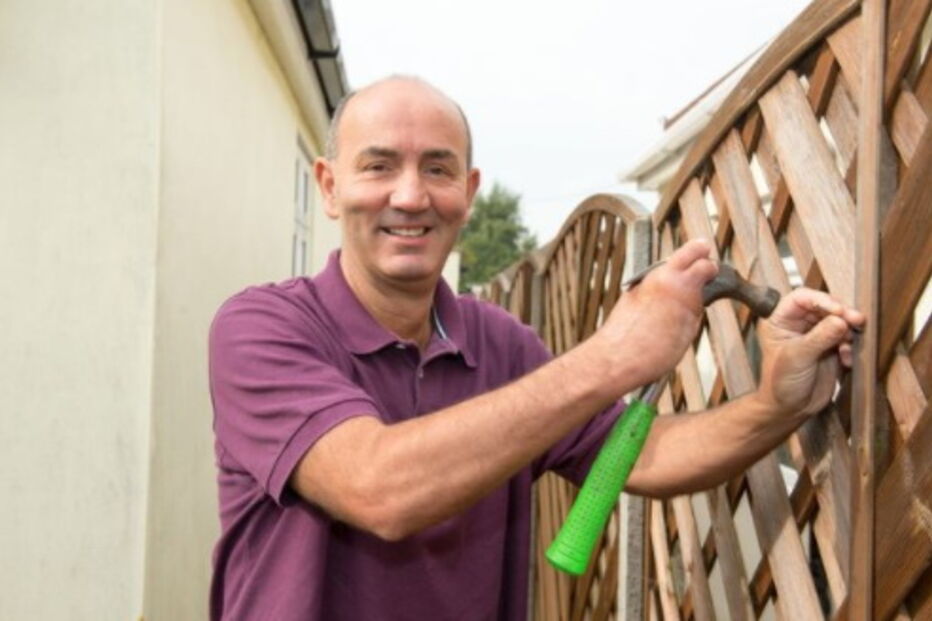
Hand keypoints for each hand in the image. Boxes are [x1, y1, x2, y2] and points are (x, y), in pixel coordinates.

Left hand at [595, 239, 717, 385]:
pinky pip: (651, 280)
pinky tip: (664, 299)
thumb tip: (697, 299)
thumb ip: (694, 308)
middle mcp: (661, 277)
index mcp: (682, 286)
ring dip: (677, 271)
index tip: (715, 274)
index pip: (705, 264)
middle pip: (687, 251)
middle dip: (698, 252)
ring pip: (666, 265)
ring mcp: (644, 282)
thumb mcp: (688, 332)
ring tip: (685, 286)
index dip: (713, 270)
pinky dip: (660, 284)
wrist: (616, 358)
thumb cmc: (650, 352)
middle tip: (705, 257)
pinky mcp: (631, 291)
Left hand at [756, 288, 864, 416]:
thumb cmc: (780, 383)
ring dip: (848, 329)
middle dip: (841, 313)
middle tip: (856, 320)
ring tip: (850, 342)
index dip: (821, 299)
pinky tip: (847, 359)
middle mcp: (798, 324)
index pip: (801, 298)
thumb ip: (819, 337)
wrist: (789, 409)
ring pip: (838, 320)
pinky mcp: (830, 348)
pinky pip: (846, 338)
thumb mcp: (797, 357)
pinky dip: (850, 346)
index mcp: (780, 320)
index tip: (837, 310)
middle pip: (824, 306)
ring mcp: (815, 335)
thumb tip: (841, 320)